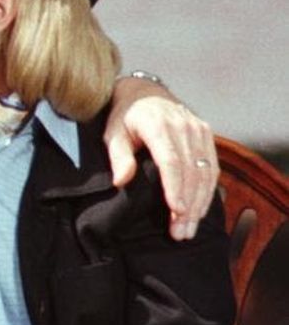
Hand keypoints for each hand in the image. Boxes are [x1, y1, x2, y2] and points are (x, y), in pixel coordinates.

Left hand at [104, 77, 216, 240]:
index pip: (170, 160)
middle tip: (180, 232)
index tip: (177, 210)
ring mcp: (198, 129)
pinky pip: (212, 166)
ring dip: (200, 203)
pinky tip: (199, 211)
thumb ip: (118, 156)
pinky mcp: (207, 134)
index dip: (175, 186)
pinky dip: (208, 191)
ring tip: (189, 229)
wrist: (144, 92)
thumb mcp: (113, 133)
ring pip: (205, 171)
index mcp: (158, 124)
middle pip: (190, 170)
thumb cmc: (124, 116)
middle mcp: (183, 126)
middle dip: (188, 204)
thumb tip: (121, 181)